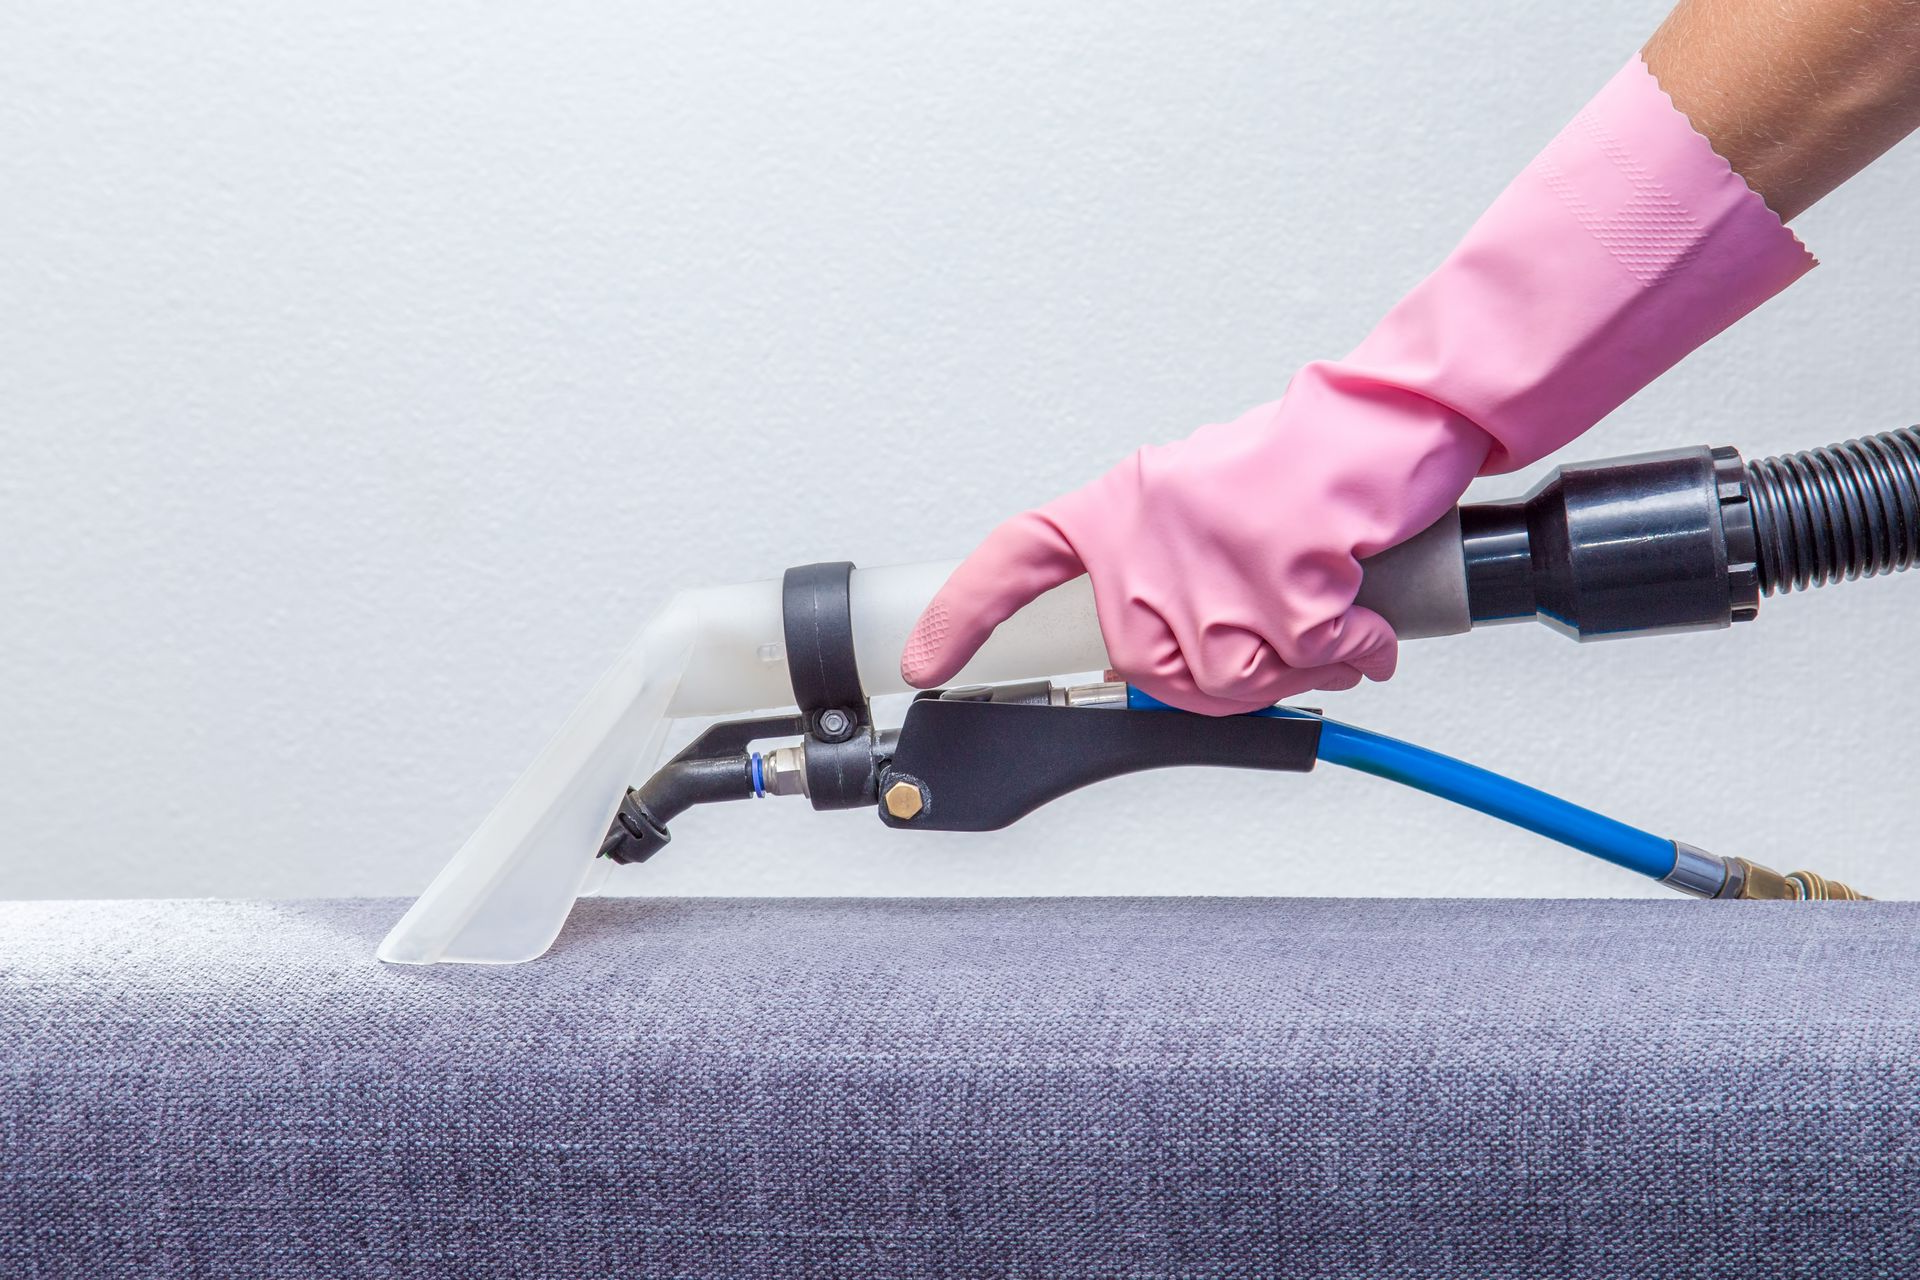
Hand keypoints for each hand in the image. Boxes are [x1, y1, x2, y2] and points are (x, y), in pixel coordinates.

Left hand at [901, 369, 1491, 714]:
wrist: (1393, 415)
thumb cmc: (1309, 462)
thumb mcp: (1209, 507)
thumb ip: (1172, 580)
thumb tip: (1188, 666)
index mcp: (1122, 504)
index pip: (1018, 558)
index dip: (966, 613)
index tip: (927, 659)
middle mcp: (1151, 525)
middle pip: (1150, 665)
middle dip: (1227, 677)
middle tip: (1282, 638)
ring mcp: (1215, 547)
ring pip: (1231, 675)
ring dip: (1296, 667)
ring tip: (1330, 613)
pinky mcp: (1285, 567)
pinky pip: (1307, 657)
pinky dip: (1350, 651)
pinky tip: (1364, 617)